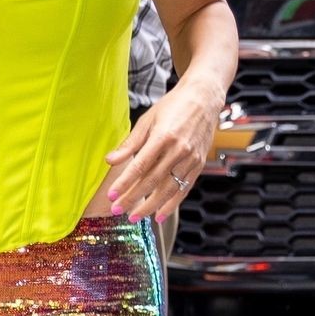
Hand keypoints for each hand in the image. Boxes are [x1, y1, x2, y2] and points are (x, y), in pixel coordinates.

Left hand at [105, 76, 225, 222]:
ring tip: (134, 217)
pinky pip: (184, 189)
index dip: (125, 183)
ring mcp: (191, 159)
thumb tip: (110, 160)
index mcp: (163, 136)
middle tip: (117, 210)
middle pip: (152, 181)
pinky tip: (158, 216)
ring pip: (168, 189)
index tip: (112, 196)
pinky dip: (171, 204)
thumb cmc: (173, 106)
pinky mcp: (199, 165)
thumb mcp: (148, 119)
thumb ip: (130, 143)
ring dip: (150, 206)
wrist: (203, 98)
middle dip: (133, 198)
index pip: (140, 166)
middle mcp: (179, 150)